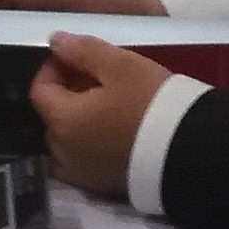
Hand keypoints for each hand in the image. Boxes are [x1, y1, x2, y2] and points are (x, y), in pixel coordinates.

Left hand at [29, 32, 172, 200]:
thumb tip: (54, 42)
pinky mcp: (102, 185)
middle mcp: (63, 152)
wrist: (190, 151)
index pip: (39, 90)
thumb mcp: (120, 65)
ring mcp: (82, 173)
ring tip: (105, 104)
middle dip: (66, 94)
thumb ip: (82, 51)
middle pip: (51, 116)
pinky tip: (112, 130)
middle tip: (95, 77)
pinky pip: (82, 160)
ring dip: (76, 120)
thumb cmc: (151, 103)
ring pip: (66, 141)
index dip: (53, 68)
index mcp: (61, 121)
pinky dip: (88, 143)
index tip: (75, 56)